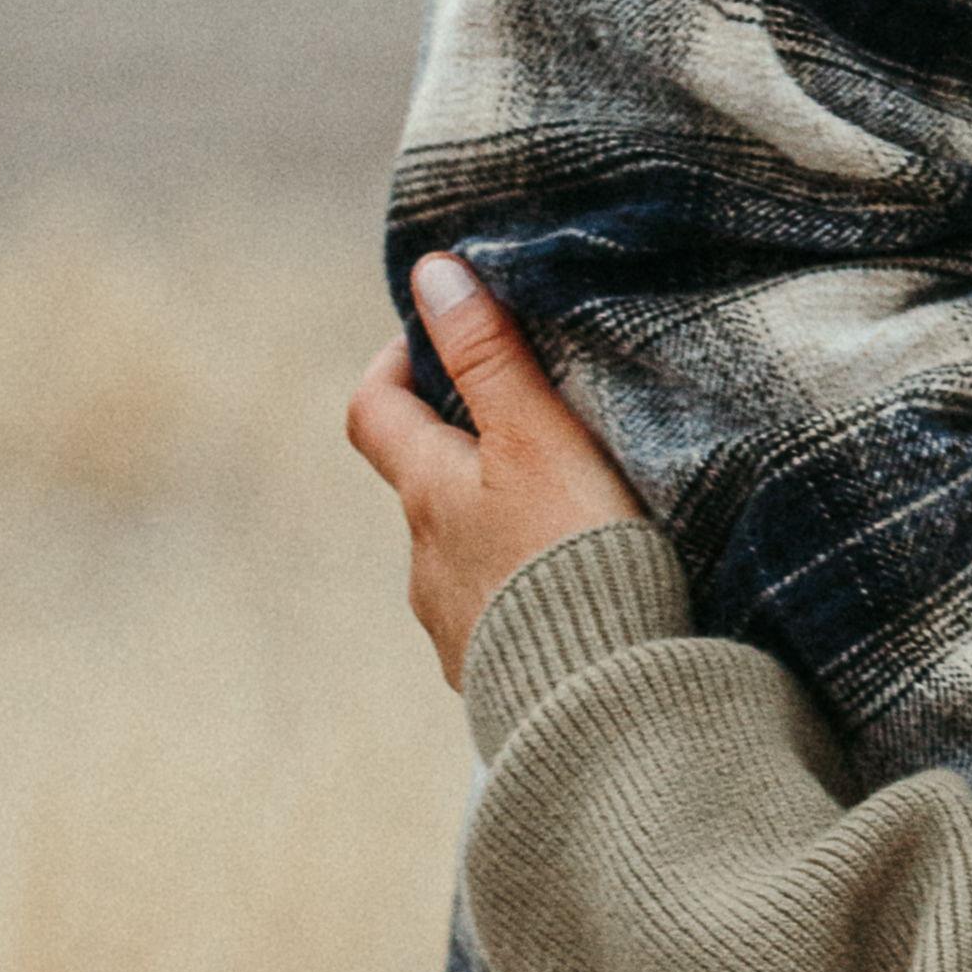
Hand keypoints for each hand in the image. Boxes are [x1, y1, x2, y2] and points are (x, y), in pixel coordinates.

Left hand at [342, 251, 652, 690]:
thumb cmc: (572, 555)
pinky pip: (498, 614)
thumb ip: (489, 355)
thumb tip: (433, 273)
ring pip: (462, 550)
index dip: (394, 365)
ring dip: (500, 523)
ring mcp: (455, 623)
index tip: (439, 336)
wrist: (598, 699)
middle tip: (539, 419)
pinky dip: (525, 587)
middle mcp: (424, 560)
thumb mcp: (537, 436)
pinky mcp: (495, 674)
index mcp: (428, 494)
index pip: (373, 412)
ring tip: (576, 510)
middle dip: (467, 446)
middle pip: (423, 483)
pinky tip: (580, 587)